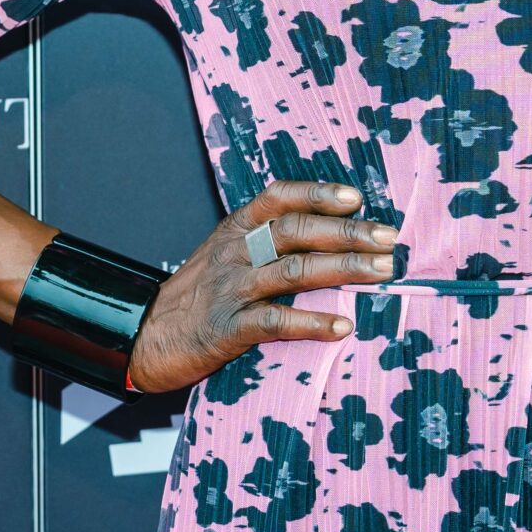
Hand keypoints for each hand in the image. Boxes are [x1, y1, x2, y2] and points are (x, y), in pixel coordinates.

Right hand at [124, 180, 398, 394]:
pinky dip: (312, 322)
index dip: (318, 193)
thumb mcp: (224, 255)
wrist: (143, 338)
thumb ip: (264, 242)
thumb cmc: (196, 297)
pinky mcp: (227, 329)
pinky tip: (342, 326)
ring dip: (343, 269)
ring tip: (382, 272)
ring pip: (294, 271)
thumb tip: (327, 234)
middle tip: (388, 239)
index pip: (278, 198)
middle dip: (347, 232)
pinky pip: (275, 322)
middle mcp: (234, 252)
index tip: (356, 198)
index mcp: (234, 229)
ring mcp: (230, 290)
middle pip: (296, 231)